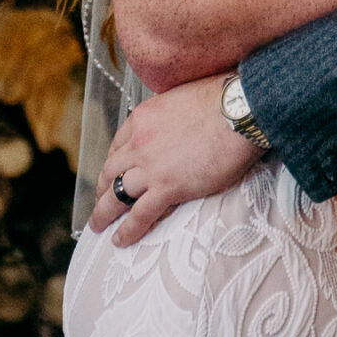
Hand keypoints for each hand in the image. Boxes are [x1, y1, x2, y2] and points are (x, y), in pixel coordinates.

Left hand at [89, 76, 257, 243]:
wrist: (239, 111)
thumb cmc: (222, 100)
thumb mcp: (182, 96)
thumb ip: (170, 114)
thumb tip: (176, 120)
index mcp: (142, 118)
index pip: (118, 145)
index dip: (114, 163)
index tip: (113, 173)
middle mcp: (139, 142)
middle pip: (111, 171)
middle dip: (102, 188)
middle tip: (100, 202)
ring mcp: (151, 167)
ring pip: (117, 195)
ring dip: (104, 213)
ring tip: (98, 226)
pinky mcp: (168, 187)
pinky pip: (140, 214)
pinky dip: (128, 230)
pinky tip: (119, 240)